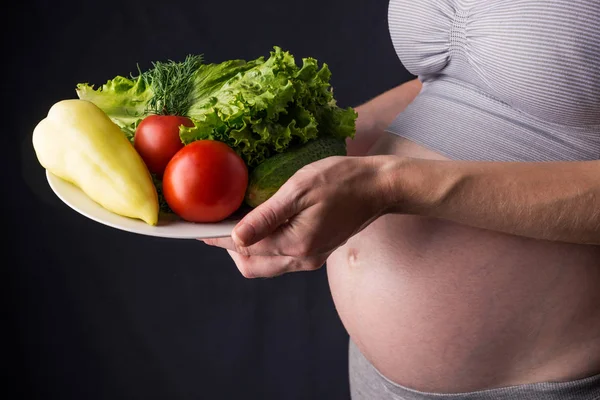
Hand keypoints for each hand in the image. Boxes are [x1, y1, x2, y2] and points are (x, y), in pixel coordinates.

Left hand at [202, 155, 391, 277]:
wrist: (379, 187)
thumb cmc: (342, 180)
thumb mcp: (299, 190)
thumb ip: (266, 216)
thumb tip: (235, 238)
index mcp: (296, 244)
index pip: (244, 247)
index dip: (217, 238)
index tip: (197, 229)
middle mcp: (302, 259)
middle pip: (252, 265)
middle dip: (229, 248)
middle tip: (215, 225)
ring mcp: (311, 258)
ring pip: (266, 264)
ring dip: (247, 248)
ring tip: (235, 223)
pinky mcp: (316, 252)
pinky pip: (281, 258)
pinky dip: (265, 246)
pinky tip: (261, 225)